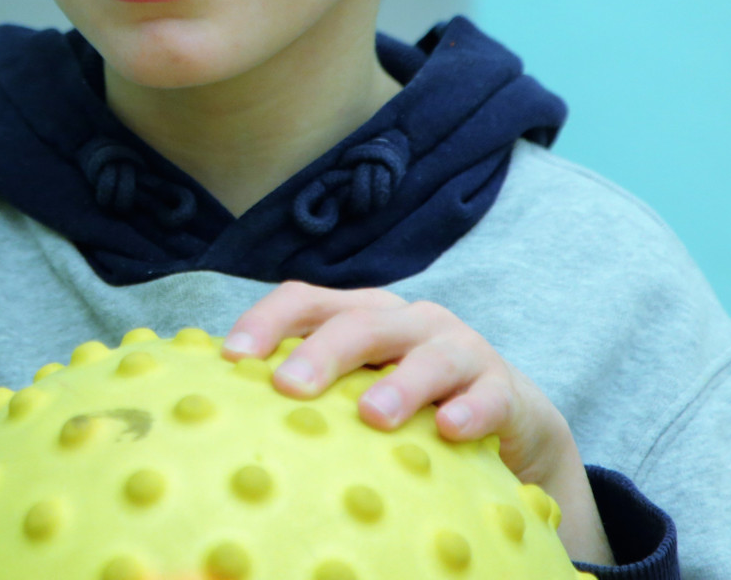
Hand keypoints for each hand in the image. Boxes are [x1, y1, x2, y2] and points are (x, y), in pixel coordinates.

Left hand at [224, 282, 614, 565]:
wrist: (507, 419)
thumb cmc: (408, 404)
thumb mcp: (357, 388)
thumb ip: (309, 392)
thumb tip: (224, 415)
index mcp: (362, 314)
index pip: (306, 300)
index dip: (267, 321)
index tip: (230, 357)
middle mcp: (408, 322)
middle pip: (361, 322)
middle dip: (322, 351)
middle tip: (288, 386)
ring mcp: (459, 350)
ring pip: (429, 355)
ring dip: (400, 383)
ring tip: (372, 415)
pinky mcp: (503, 390)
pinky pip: (489, 397)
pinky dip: (470, 411)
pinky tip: (450, 430)